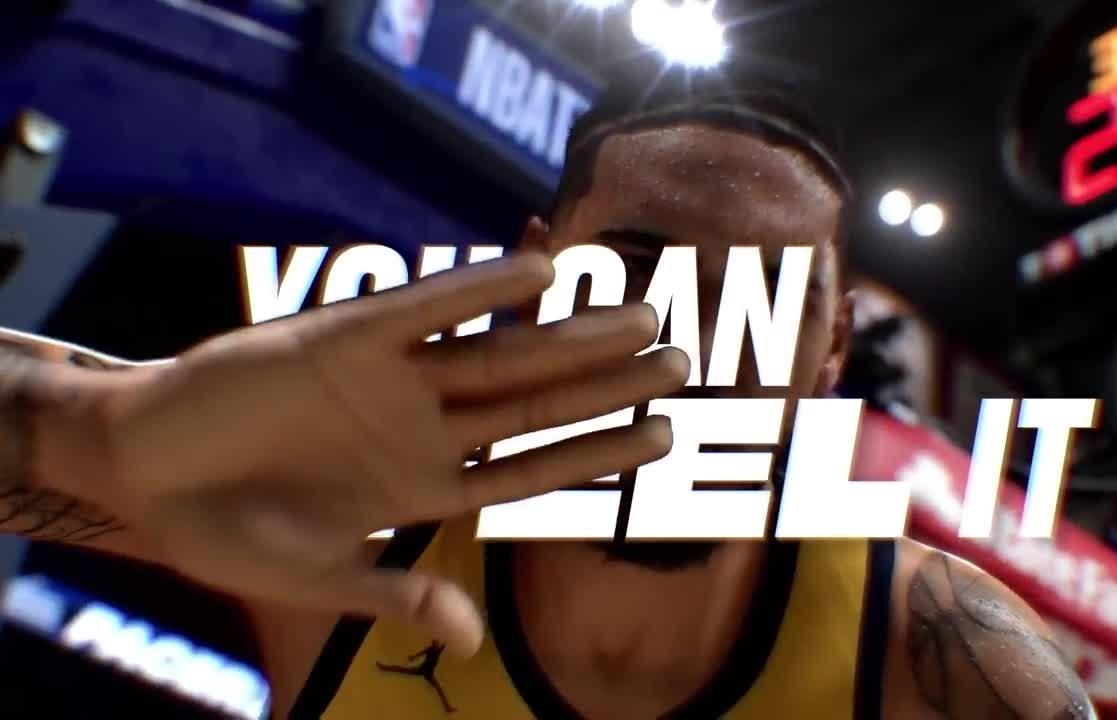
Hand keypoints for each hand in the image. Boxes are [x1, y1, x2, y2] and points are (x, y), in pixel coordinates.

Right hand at [79, 253, 687, 653]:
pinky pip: (425, 308)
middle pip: (536, 401)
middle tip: (681, 363)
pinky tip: (540, 271)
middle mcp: (424, 427)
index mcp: (425, 487)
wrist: (142, 466)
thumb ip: (391, 594)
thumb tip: (467, 640)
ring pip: (499, 352)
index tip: (664, 438)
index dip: (598, 452)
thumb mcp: (311, 576)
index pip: (533, 467)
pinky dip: (479, 289)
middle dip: (607, 383)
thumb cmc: (225, 530)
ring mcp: (390, 380)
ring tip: (641, 317)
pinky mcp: (343, 336)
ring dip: (568, 334)